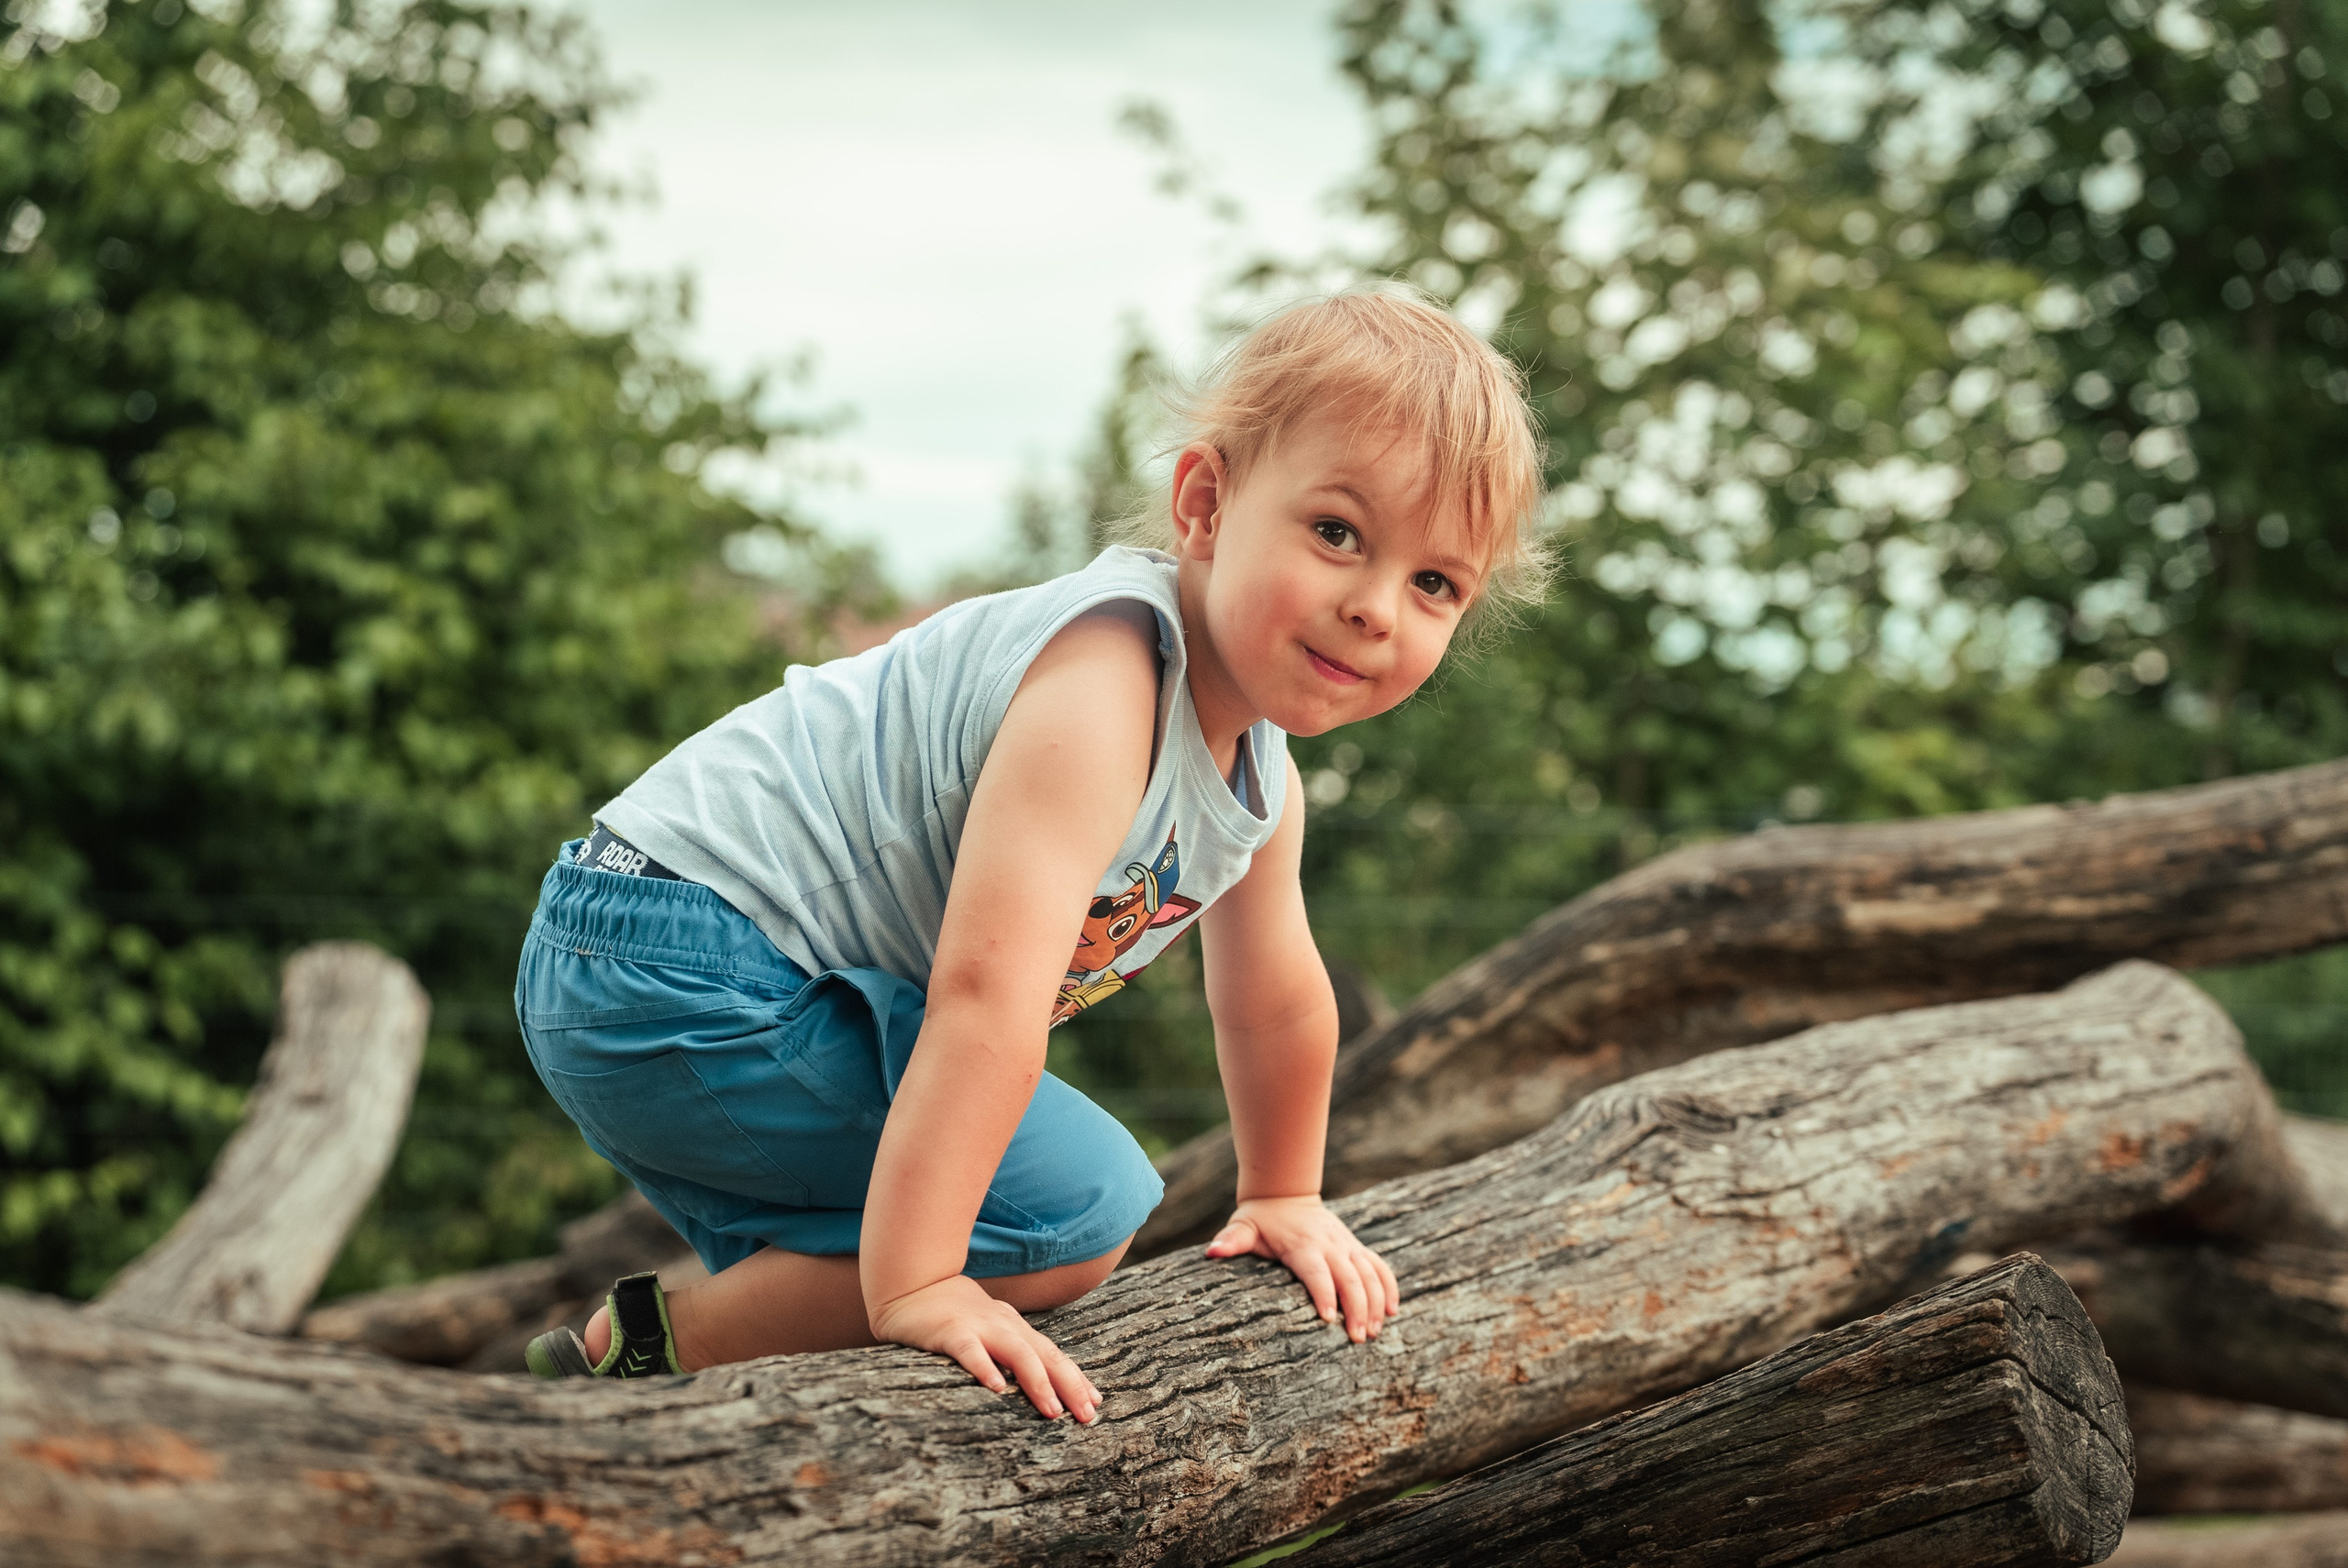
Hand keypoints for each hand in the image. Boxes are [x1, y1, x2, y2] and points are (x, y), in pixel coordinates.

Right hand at [869, 1275, 1100, 1421]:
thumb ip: (1011, 1350)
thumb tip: (1038, 1383)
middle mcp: (1004, 1325)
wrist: (912, 1284)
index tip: (1096, 1402)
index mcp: (1015, 1327)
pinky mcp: (950, 1331)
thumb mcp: (990, 1329)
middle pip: (1045, 1355)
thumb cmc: (953, 1314)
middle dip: (1070, 1385)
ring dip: (1037, 1381)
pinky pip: (971, 1350)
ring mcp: (979, 1326)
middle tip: (1087, 1416)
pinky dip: (985, 1367)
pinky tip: (997, 1388)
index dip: (1076, 1377)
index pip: (1052, 1354)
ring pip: (1017, 1353)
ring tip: (1052, 1410)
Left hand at [1206, 1194, 1400, 1342]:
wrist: (1286, 1195)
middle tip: (1358, 1338)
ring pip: (1369, 1273)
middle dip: (1357, 1308)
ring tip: (1375, 1332)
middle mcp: (1329, 1244)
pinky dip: (1389, 1286)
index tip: (1329, 1319)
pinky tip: (1393, 1311)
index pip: (1316, 1271)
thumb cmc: (1261, 1219)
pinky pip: (1379, 1266)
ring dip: (1376, 1302)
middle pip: (1349, 1277)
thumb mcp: (1243, 1227)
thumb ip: (1231, 1241)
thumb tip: (1213, 1252)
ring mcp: (1346, 1245)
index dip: (1324, 1293)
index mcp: (1302, 1244)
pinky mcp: (1356, 1248)